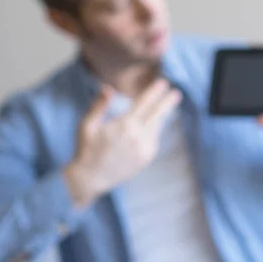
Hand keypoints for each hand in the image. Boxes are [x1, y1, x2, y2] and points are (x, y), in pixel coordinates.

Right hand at [64, 79, 181, 207]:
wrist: (91, 178)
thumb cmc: (86, 149)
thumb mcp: (87, 125)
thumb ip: (99, 105)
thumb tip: (108, 88)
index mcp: (124, 125)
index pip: (144, 103)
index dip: (154, 92)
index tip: (163, 83)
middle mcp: (137, 136)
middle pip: (157, 115)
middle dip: (167, 103)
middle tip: (176, 93)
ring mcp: (144, 149)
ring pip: (156, 127)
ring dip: (161, 116)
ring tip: (166, 106)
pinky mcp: (146, 158)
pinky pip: (154, 139)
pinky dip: (154, 130)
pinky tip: (151, 125)